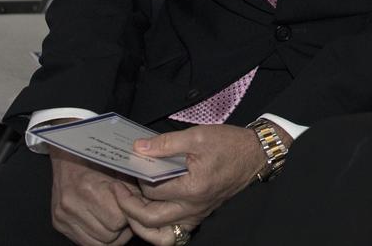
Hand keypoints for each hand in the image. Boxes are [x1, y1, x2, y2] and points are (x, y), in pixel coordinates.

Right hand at [49, 148, 136, 245]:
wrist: (68, 156)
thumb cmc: (97, 160)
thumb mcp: (119, 170)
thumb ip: (132, 192)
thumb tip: (146, 209)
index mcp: (91, 189)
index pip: (119, 220)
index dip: (130, 216)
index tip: (133, 209)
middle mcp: (74, 205)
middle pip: (109, 235)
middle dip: (122, 229)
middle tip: (126, 216)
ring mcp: (64, 216)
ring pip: (98, 242)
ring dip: (111, 235)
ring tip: (116, 221)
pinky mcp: (58, 223)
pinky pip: (84, 242)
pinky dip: (97, 238)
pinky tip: (103, 225)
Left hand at [112, 125, 266, 235]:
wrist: (254, 154)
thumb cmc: (228, 143)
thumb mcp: (198, 136)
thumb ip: (167, 143)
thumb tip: (138, 148)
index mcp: (193, 188)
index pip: (152, 191)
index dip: (135, 180)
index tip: (127, 168)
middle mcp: (193, 207)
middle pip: (150, 219)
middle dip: (127, 207)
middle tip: (117, 191)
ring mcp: (196, 214)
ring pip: (159, 234)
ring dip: (139, 224)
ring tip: (128, 206)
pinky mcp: (199, 215)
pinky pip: (173, 234)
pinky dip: (156, 229)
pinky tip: (149, 214)